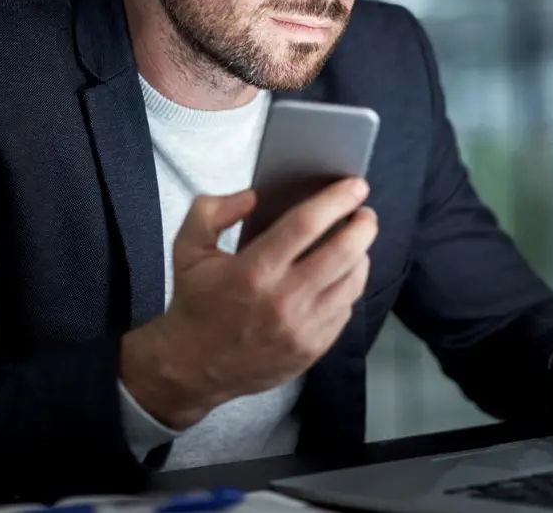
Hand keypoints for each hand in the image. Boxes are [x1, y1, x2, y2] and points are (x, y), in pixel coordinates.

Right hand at [120, 177, 376, 429]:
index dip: (336, 200)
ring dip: (361, 255)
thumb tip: (253, 197)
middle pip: (343, 251)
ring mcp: (302, 328)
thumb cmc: (195, 303)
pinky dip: (349, 287)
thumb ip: (212, 211)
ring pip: (353, 282)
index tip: (355, 186)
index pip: (306, 224)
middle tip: (364, 214)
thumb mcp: (188, 249)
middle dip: (363, 225)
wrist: (192, 367)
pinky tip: (341, 276)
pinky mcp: (312, 349)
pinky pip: (345, 310)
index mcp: (253, 271)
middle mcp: (283, 300)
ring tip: (357, 243)